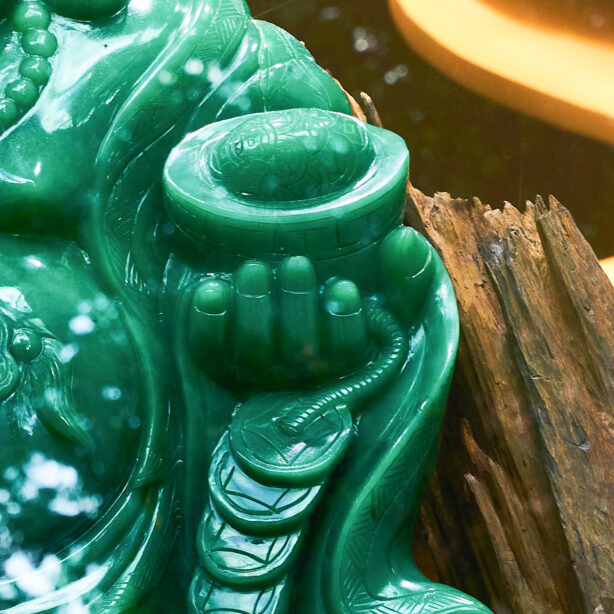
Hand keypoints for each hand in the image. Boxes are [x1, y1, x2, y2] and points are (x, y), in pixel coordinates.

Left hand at [187, 228, 434, 384]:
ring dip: (255, 305)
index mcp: (343, 360)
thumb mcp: (385, 300)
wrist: (276, 314)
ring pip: (254, 348)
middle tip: (296, 264)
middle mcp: (299, 373)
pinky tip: (212, 290)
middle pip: (298, 350)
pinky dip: (208, 321)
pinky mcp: (219, 363)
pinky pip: (209, 349)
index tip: (342, 287)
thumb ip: (404, 276)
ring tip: (254, 269)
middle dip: (297, 305)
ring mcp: (256, 372)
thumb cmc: (339, 311)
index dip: (344, 323)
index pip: (347, 352)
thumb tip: (404, 241)